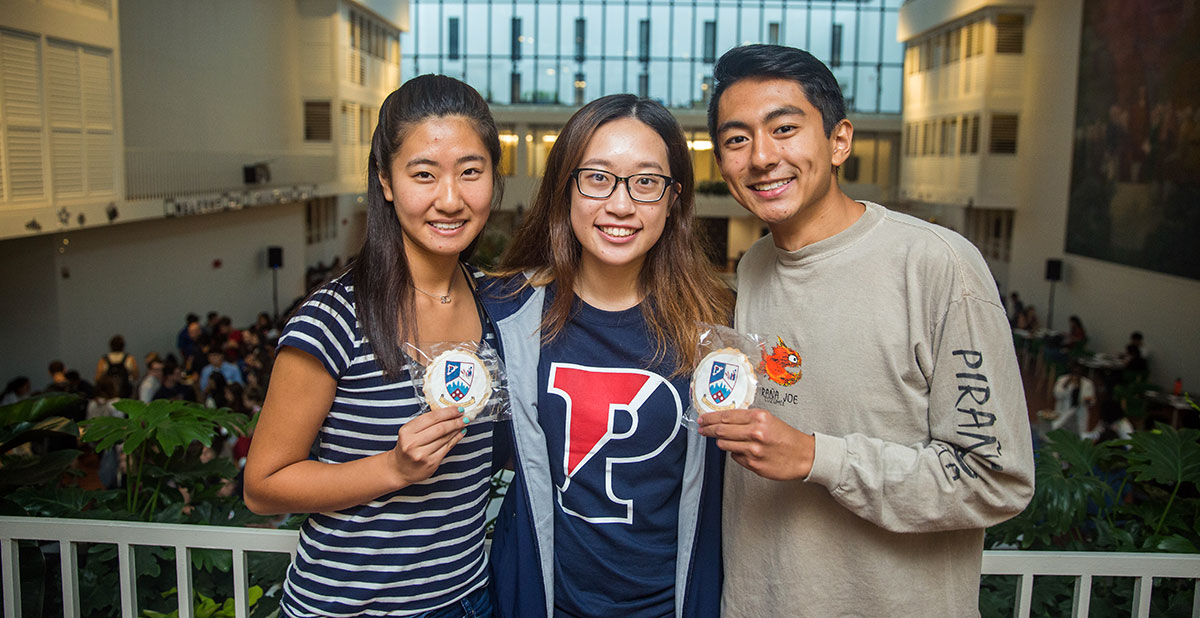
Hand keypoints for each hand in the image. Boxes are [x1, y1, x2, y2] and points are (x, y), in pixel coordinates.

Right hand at [391, 406, 467, 486]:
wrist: (400, 469)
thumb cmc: (407, 447)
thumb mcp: (409, 432)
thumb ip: (425, 423)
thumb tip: (448, 413)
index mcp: (406, 431)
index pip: (431, 418)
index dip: (447, 412)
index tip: (457, 409)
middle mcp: (412, 443)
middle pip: (440, 428)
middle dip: (455, 421)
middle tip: (464, 416)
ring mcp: (422, 454)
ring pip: (445, 438)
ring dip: (457, 429)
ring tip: (464, 423)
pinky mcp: (431, 463)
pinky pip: (447, 448)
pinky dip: (455, 439)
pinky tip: (460, 433)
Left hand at [696, 407, 815, 480]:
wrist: (805, 456)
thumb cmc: (787, 437)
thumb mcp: (769, 420)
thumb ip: (747, 419)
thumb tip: (724, 420)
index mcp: (759, 418)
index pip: (726, 416)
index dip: (710, 417)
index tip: (702, 419)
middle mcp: (755, 433)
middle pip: (721, 430)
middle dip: (707, 429)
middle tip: (701, 429)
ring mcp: (753, 450)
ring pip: (724, 445)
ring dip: (721, 442)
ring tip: (724, 440)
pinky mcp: (754, 465)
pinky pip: (735, 457)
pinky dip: (735, 453)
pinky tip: (743, 451)